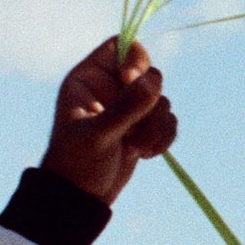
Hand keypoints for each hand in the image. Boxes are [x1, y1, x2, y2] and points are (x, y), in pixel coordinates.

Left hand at [42, 41, 177, 205]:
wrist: (82, 198)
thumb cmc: (77, 163)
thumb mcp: (98, 135)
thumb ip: (126, 107)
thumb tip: (153, 80)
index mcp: (89, 79)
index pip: (120, 46)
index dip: (135, 59)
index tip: (131, 80)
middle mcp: (110, 88)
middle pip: (150, 73)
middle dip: (150, 103)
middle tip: (136, 126)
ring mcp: (128, 107)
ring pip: (162, 100)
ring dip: (155, 127)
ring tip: (136, 149)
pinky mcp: (143, 126)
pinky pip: (168, 120)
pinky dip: (163, 137)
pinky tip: (146, 154)